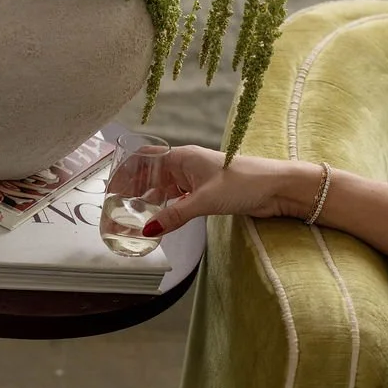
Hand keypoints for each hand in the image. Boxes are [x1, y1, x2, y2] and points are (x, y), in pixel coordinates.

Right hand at [126, 145, 316, 236]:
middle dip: (133, 189)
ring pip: (165, 188)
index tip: (110, 189)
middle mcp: (186, 165)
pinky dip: (167, 208)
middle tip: (116, 207)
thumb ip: (175, 215)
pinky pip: (179, 199)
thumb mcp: (204, 201)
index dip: (125, 172)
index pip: (144, 159)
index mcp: (182, 157)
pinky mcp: (207, 193)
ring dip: (150, 201)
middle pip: (151, 174)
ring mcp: (197, 179)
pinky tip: (160, 221)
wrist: (277, 188)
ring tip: (133, 217)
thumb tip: (148, 230)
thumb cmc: (244, 183)